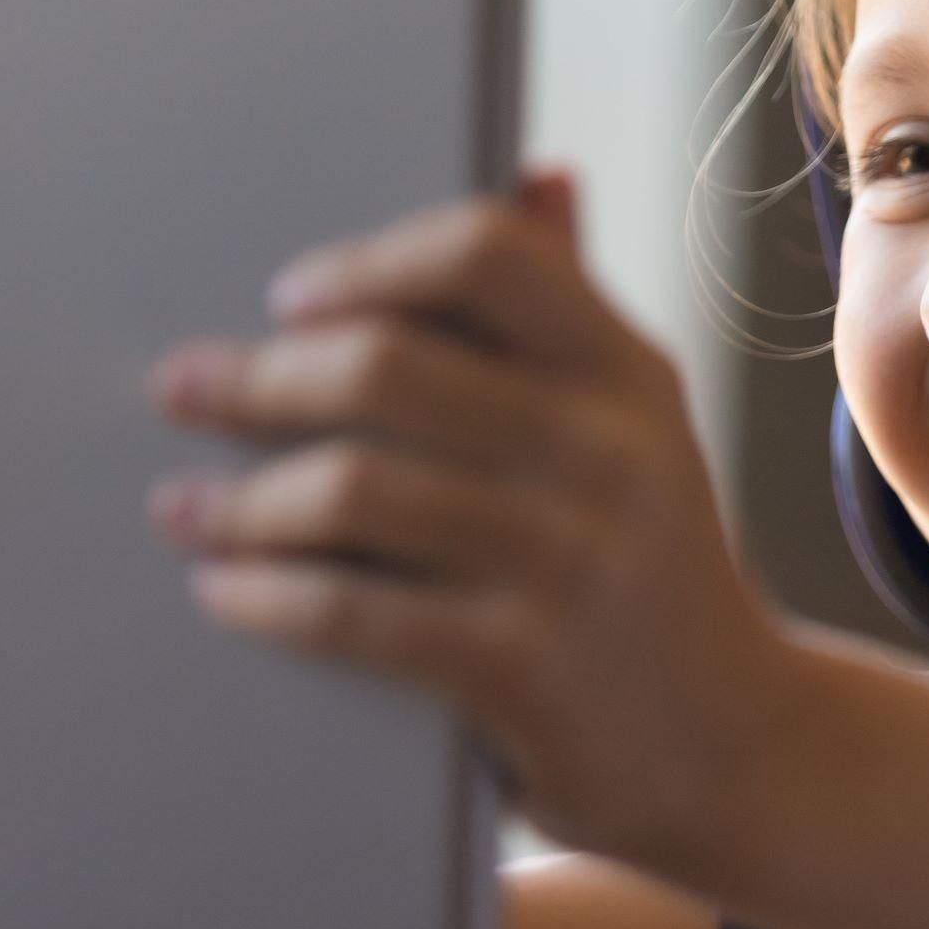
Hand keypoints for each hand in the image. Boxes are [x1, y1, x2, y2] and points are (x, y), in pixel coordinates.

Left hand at [145, 166, 795, 861]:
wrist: (745, 753)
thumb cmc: (656, 577)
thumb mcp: (641, 435)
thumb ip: (574, 317)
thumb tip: (535, 175)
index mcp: (629, 373)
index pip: (488, 255)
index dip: (368, 263)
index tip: (292, 299)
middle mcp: (609, 452)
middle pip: (388, 367)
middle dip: (259, 378)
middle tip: (183, 389)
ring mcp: (572, 560)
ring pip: (353, 492)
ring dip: (240, 500)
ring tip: (183, 507)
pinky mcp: (527, 668)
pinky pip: (353, 611)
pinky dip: (267, 594)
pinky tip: (226, 590)